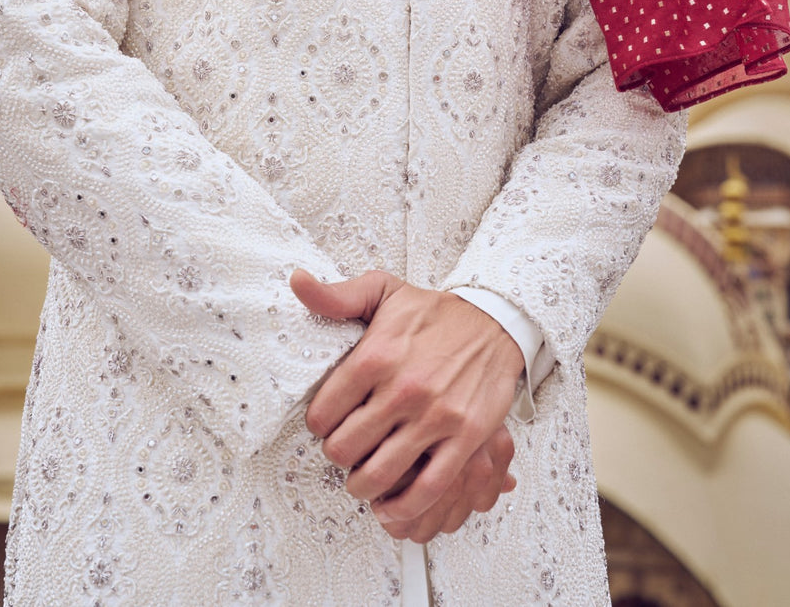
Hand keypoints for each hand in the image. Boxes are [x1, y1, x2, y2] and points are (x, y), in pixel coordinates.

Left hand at [290, 269, 522, 528]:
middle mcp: (403, 389)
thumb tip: (297, 281)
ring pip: (380, 474)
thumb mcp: (382, 290)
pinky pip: (428, 487)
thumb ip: (337, 295)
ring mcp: (436, 416)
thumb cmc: (432, 312)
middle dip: (338, 456)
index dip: (318, 425)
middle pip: (346, 448)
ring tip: (362, 480)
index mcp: (376, 355)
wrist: (493, 321)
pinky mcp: (465, 438)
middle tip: (345, 452)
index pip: (324, 411)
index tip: (326, 425)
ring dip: (363, 485)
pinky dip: (404, 507)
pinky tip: (390, 507)